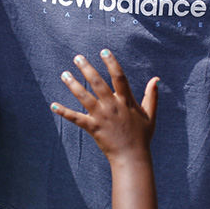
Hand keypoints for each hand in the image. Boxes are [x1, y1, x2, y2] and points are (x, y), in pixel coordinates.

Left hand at [50, 50, 158, 164]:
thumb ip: (152, 96)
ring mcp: (102, 117)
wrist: (132, 157)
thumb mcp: (150, 115)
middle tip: (77, 57)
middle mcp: (113, 106)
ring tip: (64, 74)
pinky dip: (64, 112)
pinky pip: (76, 118)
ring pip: (85, 97)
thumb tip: (156, 79)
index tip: (104, 51)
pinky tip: (53, 105)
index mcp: (126, 101)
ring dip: (73, 85)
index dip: (111, 63)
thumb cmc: (142, 137)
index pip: (119, 77)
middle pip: (98, 83)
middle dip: (87, 69)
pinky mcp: (93, 128)